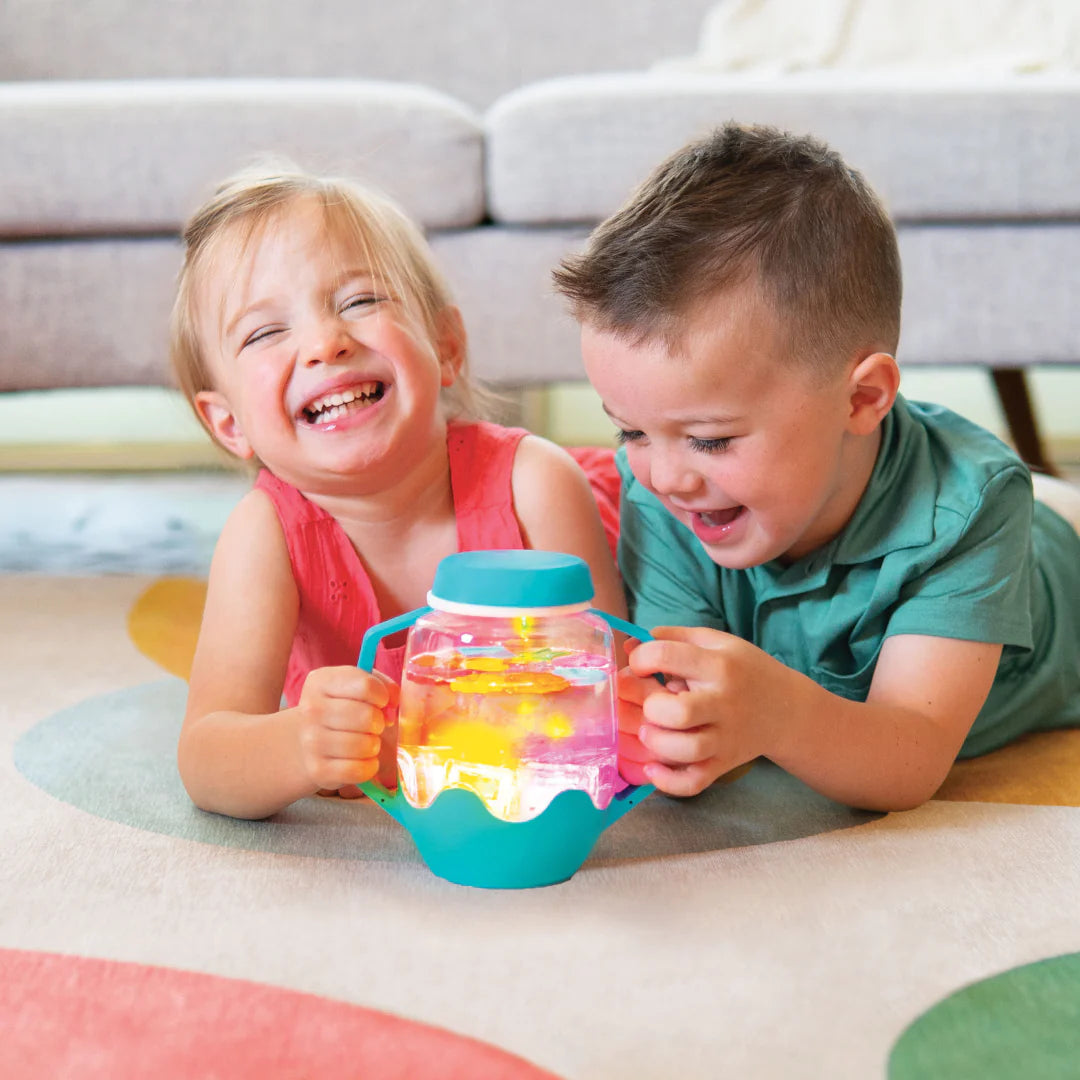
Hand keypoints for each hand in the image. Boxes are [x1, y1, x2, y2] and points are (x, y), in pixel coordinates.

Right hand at [296, 666, 397, 793]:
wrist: (311, 740)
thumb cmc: (344, 708)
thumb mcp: (359, 686)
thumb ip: (382, 686)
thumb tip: (392, 703)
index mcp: (321, 682)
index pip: (366, 685)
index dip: (382, 696)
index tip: (380, 702)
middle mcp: (311, 710)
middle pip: (367, 716)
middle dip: (379, 723)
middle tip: (373, 725)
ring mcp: (311, 741)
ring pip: (364, 745)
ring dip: (373, 745)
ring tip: (365, 741)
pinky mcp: (317, 769)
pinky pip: (359, 770)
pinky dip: (369, 766)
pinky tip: (362, 759)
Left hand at [625, 626, 788, 796]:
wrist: (786, 709)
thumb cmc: (743, 670)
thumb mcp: (716, 643)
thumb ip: (673, 638)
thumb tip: (628, 645)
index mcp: (718, 665)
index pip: (668, 656)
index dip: (641, 658)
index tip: (640, 665)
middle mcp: (723, 703)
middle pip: (680, 712)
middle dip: (652, 707)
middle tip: (649, 704)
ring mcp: (724, 738)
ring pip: (687, 750)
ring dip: (657, 743)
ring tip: (649, 731)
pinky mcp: (722, 764)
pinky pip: (693, 782)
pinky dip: (668, 782)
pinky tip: (653, 767)